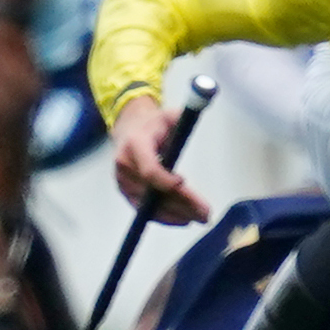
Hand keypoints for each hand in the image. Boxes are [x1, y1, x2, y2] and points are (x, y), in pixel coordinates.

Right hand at [109, 95, 207, 223]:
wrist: (128, 130)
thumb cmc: (154, 124)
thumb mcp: (169, 115)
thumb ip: (183, 116)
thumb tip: (198, 109)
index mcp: (135, 144)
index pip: (150, 170)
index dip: (167, 181)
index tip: (186, 184)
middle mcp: (125, 165)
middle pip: (153, 191)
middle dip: (181, 204)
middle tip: (206, 213)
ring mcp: (123, 181)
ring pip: (150, 204)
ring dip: (176, 214)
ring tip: (200, 218)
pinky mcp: (126, 192)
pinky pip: (144, 209)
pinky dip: (164, 216)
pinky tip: (183, 219)